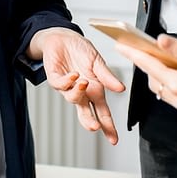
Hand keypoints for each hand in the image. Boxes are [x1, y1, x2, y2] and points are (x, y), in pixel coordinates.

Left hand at [30, 28, 125, 144]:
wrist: (63, 38)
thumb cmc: (81, 50)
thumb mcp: (98, 62)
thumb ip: (107, 77)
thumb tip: (121, 89)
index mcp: (94, 91)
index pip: (102, 112)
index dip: (108, 126)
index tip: (114, 140)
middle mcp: (81, 92)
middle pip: (85, 113)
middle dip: (90, 121)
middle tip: (95, 127)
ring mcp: (67, 87)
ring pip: (72, 99)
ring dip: (78, 93)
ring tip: (84, 82)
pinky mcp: (55, 78)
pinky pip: (60, 85)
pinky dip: (67, 81)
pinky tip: (74, 75)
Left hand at [113, 35, 176, 121]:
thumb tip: (161, 40)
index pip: (149, 66)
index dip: (134, 54)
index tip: (122, 46)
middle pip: (153, 78)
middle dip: (145, 64)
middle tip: (140, 50)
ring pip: (162, 88)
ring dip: (158, 75)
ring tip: (160, 59)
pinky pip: (173, 95)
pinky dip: (169, 83)